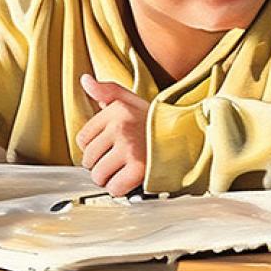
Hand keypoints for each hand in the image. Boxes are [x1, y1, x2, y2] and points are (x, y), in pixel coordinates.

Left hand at [75, 74, 148, 196]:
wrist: (187, 138)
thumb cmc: (157, 123)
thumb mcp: (132, 100)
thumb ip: (107, 91)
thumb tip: (85, 80)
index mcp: (116, 110)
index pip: (82, 139)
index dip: (95, 147)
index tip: (111, 146)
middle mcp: (121, 127)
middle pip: (88, 159)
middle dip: (101, 164)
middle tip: (119, 160)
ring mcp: (129, 148)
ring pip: (98, 175)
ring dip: (109, 178)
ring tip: (124, 169)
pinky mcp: (139, 168)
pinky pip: (114, 188)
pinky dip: (120, 189)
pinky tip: (131, 179)